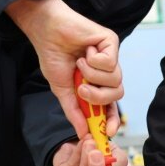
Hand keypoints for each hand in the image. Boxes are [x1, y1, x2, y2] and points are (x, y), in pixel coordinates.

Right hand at [6, 0, 122, 136]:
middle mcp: (107, 71)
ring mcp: (111, 56)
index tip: (107, 132)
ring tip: (79, 63)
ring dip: (92, 75)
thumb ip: (73, 111)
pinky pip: (110, 62)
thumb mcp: (62, 90)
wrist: (47, 32)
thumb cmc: (53, 57)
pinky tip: (85, 51)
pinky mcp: (111, 42)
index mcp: (96, 83)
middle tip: (81, 88)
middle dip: (98, 96)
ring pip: (115, 79)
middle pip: (117, 94)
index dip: (111, 119)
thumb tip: (82, 133)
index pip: (110, 105)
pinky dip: (93, 61)